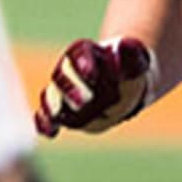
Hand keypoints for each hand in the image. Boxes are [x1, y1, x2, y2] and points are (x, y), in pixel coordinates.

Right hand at [35, 37, 153, 136]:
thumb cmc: (129, 72)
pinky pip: (45, 116)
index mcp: (87, 52)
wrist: (124, 87)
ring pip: (50, 95)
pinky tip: (51, 133)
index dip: (81, 63)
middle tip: (84, 102)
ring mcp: (61, 92)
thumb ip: (131, 57)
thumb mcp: (137, 62)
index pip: (78, 52)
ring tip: (58, 116)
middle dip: (70, 89)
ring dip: (52, 107)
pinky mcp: (58, 111)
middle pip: (61, 75)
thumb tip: (121, 48)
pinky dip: (45, 124)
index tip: (92, 76)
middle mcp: (68, 70)